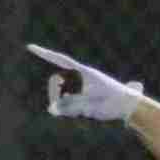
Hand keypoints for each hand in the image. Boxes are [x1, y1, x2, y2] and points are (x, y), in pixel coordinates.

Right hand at [26, 43, 144, 121]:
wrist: (129, 107)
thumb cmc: (111, 101)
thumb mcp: (89, 104)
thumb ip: (69, 106)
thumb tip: (51, 110)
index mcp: (84, 72)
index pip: (60, 60)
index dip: (44, 54)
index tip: (30, 47)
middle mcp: (81, 78)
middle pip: (59, 84)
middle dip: (56, 94)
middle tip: (64, 104)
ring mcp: (82, 88)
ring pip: (65, 97)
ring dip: (69, 106)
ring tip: (87, 109)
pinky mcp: (85, 99)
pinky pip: (71, 105)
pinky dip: (74, 110)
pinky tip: (86, 112)